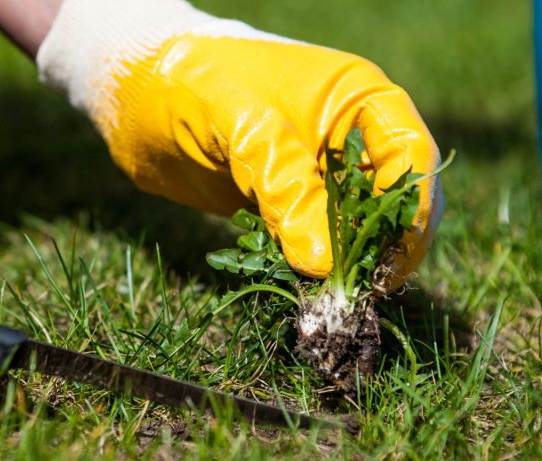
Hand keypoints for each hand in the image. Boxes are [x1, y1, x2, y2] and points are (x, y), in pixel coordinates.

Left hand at [36, 0, 442, 282]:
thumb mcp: (242, 127)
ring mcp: (318, 172)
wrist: (130, 90)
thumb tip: (323, 265)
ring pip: (356, 228)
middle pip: (394, 201)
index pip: (411, 158)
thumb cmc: (190, 83)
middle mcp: (349, 136)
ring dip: (346, 264)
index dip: (409, 212)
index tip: (388, 263)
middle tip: (355, 291)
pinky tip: (298, 286)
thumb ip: (286, 188)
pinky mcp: (286, 202)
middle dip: (381, 246)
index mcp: (358, 98)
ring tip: (325, 297)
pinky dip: (311, 266)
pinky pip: (315, 242)